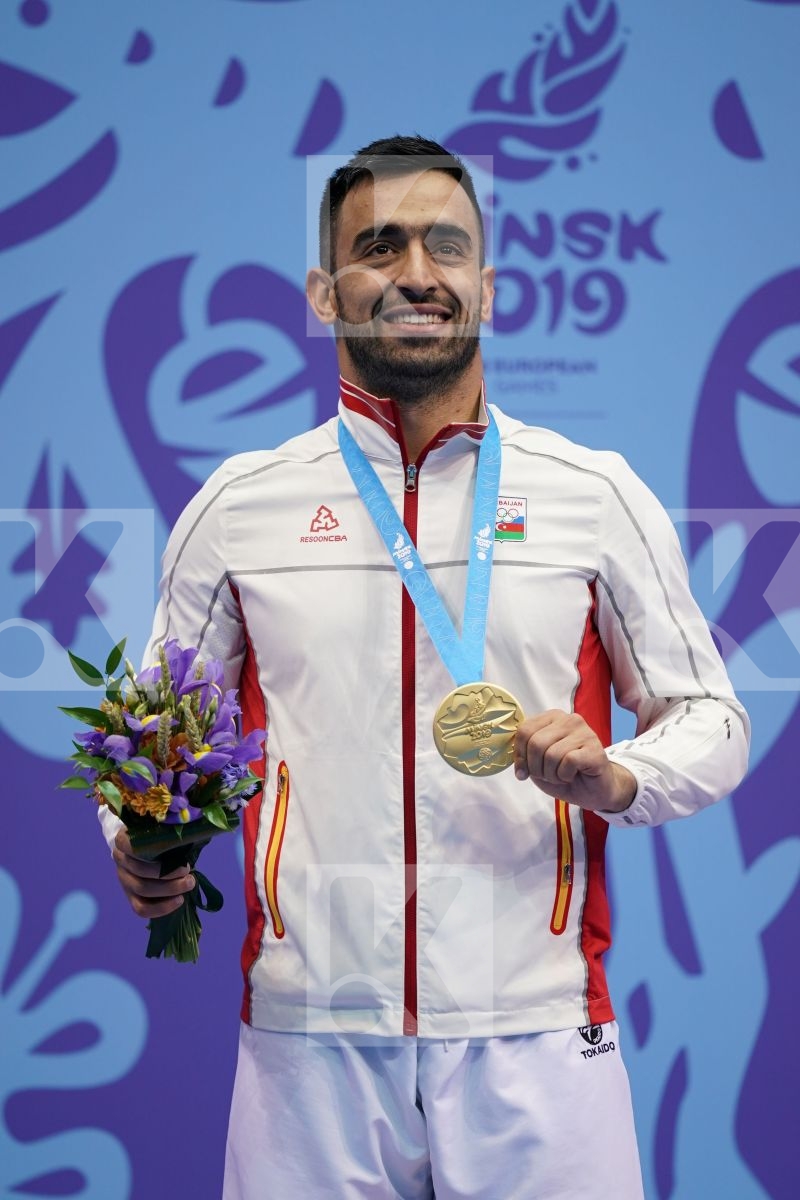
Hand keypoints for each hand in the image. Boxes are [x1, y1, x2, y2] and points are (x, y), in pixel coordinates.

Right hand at [112, 828, 194, 918]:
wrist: (143, 851)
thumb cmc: (155, 838)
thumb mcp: (159, 831)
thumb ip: (167, 833)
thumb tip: (190, 836)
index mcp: (123, 841)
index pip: (132, 846)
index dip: (155, 849)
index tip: (175, 848)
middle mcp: (121, 862)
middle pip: (141, 871)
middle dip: (168, 873)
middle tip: (188, 870)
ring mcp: (124, 881)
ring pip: (143, 890)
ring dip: (170, 889)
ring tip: (189, 883)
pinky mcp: (130, 897)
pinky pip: (142, 909)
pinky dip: (162, 907)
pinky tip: (180, 900)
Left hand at [513, 710, 635, 813]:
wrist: (594, 791)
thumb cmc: (565, 774)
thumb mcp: (537, 763)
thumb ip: (524, 754)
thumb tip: (513, 758)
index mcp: (552, 718)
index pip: (524, 730)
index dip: (520, 755)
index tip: (524, 771)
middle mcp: (569, 719)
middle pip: (535, 743)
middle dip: (535, 768)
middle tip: (547, 776)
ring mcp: (584, 732)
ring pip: (551, 754)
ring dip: (551, 774)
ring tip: (561, 776)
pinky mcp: (594, 749)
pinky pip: (568, 762)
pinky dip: (564, 775)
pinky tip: (572, 775)